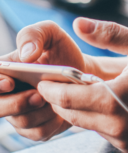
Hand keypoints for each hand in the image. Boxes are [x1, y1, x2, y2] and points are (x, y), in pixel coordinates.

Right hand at [0, 21, 94, 140]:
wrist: (83, 71)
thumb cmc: (62, 51)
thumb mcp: (51, 33)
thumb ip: (34, 34)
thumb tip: (26, 55)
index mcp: (6, 71)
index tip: (10, 83)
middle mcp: (8, 94)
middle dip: (16, 104)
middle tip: (38, 95)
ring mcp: (21, 112)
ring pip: (20, 122)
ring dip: (40, 112)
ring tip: (55, 99)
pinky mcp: (37, 127)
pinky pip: (39, 133)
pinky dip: (52, 123)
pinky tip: (61, 110)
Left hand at [38, 18, 127, 151]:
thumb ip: (110, 34)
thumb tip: (79, 24)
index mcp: (112, 100)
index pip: (64, 97)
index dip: (50, 87)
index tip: (44, 79)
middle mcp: (114, 126)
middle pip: (71, 114)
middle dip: (61, 99)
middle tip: (60, 84)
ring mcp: (123, 141)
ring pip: (88, 125)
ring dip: (82, 109)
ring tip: (87, 92)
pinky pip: (106, 134)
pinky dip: (102, 120)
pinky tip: (114, 105)